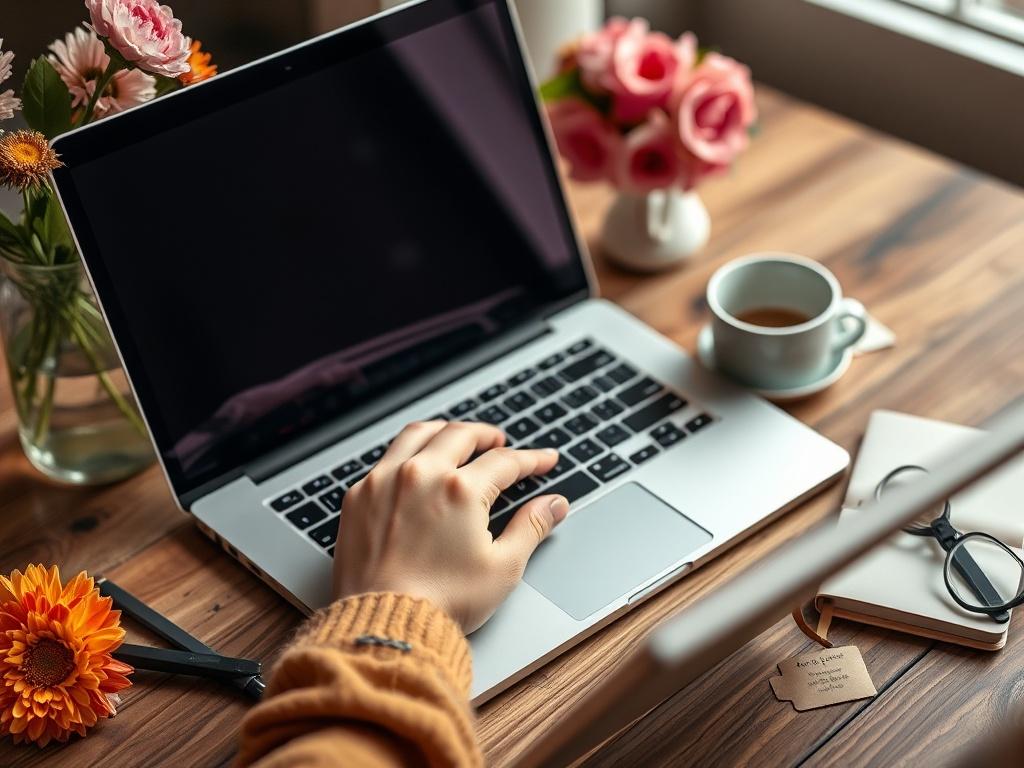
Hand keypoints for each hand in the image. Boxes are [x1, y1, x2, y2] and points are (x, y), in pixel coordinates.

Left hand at [334, 421, 569, 632]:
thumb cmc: (442, 603)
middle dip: (487, 435)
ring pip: (418, 434)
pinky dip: (408, 452)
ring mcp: (385, 481)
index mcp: (460, 490)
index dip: (531, 459)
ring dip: (445, 431)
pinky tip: (416, 464)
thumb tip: (553, 504)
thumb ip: (531, 527)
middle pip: (460, 435)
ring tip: (458, 439)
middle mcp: (421, 475)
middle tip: (500, 442)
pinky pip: (386, 458)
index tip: (544, 460)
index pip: (505, 461)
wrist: (384, 624)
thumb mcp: (502, 567)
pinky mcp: (358, 496)